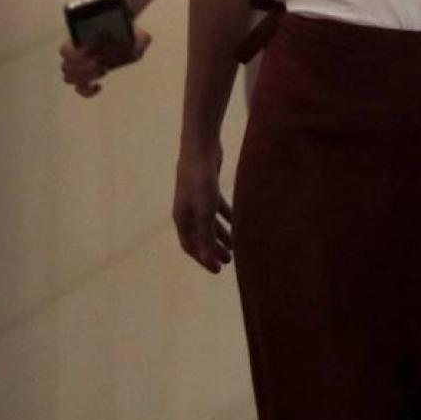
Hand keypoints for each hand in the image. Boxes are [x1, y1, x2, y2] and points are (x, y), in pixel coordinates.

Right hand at [59, 27, 152, 96]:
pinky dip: (86, 91)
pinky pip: (79, 88)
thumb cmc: (129, 34)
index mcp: (82, 41)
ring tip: (101, 70)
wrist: (126, 34)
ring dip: (83, 78)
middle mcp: (78, 53)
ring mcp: (82, 65)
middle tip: (98, 65)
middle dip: (81, 70)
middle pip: (66, 67)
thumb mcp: (139, 35)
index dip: (75, 57)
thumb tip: (136, 46)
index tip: (90, 55)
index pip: (65, 51)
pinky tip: (99, 86)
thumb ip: (140, 40)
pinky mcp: (89, 76)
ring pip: (68, 78)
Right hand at [172, 144, 232, 272]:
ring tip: (236, 245)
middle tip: (230, 261)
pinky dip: (227, 217)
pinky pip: (218, 208)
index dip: (203, 259)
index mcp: (182, 219)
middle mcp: (187, 211)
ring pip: (210, 223)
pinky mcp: (209, 188)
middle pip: (201, 236)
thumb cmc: (200, 181)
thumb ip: (206, 234)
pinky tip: (239, 222)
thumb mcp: (205, 211)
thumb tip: (206, 258)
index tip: (218, 270)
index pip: (191, 246)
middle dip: (214, 249)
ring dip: (222, 235)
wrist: (201, 149)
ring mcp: (198, 199)